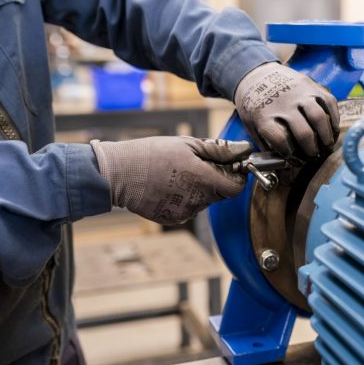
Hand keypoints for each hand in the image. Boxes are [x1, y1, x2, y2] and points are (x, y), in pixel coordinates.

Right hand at [91, 136, 251, 224]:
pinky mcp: (174, 219)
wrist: (118, 174)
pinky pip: (188, 209)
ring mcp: (186, 212)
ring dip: (199, 190)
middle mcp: (198, 200)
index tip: (229, 167)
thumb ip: (220, 150)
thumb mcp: (188, 145)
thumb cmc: (152, 154)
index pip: (236, 187)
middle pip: (221, 194)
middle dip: (216, 181)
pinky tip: (168, 186)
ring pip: (204, 202)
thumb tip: (245, 150)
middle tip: (197, 165)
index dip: (236, 177)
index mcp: (204, 180)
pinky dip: (184, 199)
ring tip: (177, 174)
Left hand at [234, 62, 339, 158]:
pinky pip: (329, 102)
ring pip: (319, 117)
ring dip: (326, 137)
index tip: (294, 161)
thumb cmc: (256, 105)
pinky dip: (334, 118)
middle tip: (314, 157)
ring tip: (327, 147)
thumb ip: (265, 144)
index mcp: (264, 115)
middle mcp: (283, 104)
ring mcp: (299, 93)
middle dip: (312, 150)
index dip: (290, 155)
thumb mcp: (251, 124)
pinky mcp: (311, 85)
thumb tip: (281, 165)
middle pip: (304, 132)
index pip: (280, 141)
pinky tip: (333, 130)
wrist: (256, 74)